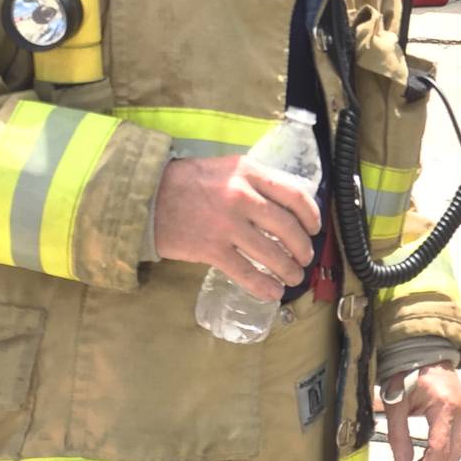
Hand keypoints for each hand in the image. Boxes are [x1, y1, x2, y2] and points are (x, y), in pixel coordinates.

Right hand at [153, 155, 319, 300]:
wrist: (146, 196)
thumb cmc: (188, 182)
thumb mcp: (226, 168)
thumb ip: (255, 182)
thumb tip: (285, 204)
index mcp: (248, 172)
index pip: (295, 195)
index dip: (311, 216)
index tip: (314, 228)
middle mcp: (241, 197)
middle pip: (288, 229)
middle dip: (302, 248)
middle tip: (304, 258)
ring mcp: (226, 225)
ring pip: (271, 254)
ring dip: (288, 270)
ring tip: (293, 277)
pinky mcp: (211, 249)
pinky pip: (246, 273)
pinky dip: (264, 286)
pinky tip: (272, 292)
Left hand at [382, 363, 460, 460]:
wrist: (423, 349)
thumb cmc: (407, 372)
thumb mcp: (396, 402)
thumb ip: (398, 434)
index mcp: (446, 407)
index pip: (439, 448)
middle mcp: (459, 413)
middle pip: (452, 455)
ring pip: (455, 452)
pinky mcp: (457, 415)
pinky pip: (452, 443)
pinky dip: (439, 458)